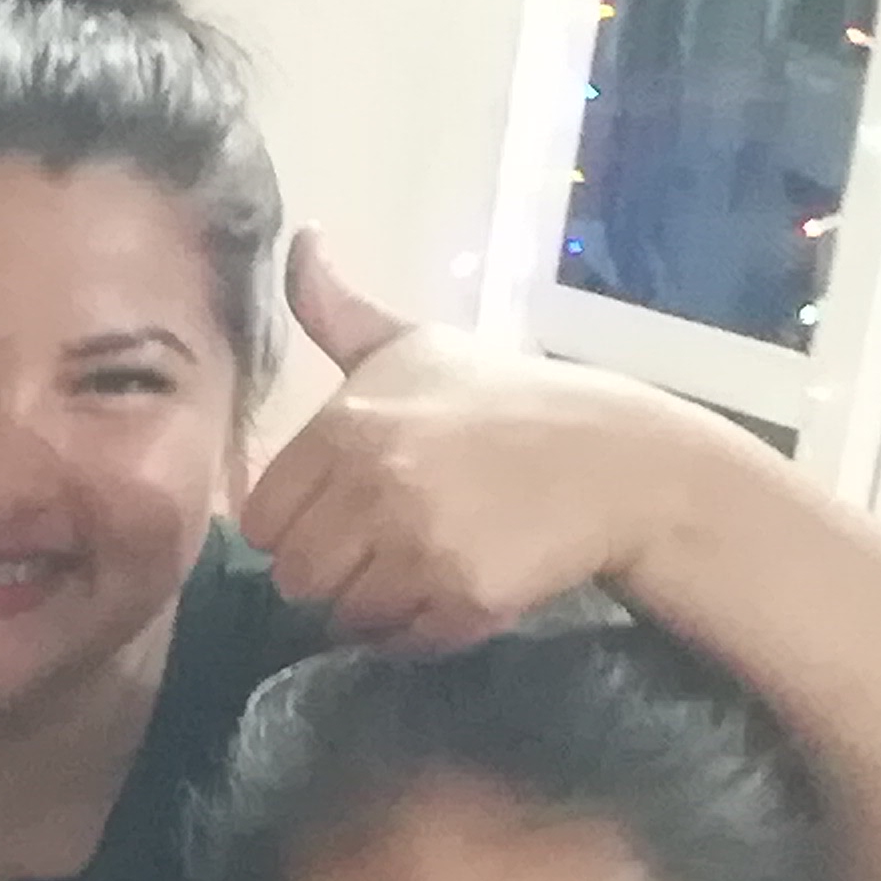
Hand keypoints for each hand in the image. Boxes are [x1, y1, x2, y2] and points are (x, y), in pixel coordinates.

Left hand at [237, 234, 748, 645]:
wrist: (617, 459)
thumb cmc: (504, 400)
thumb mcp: (416, 346)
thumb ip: (337, 312)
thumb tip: (299, 240)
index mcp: (345, 428)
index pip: (263, 518)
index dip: (298, 523)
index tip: (345, 510)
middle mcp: (372, 486)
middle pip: (294, 574)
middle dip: (330, 568)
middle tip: (387, 544)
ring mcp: (416, 545)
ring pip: (341, 613)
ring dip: (372, 603)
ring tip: (423, 564)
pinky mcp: (460, 596)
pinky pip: (398, 640)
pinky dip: (418, 628)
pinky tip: (454, 587)